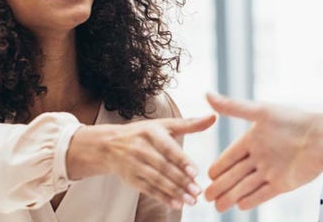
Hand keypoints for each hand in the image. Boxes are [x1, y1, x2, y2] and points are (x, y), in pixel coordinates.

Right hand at [68, 115, 215, 208]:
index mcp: (150, 132)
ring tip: (191, 200)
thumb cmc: (143, 133)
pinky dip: (162, 198)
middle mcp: (140, 148)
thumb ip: (189, 124)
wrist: (109, 145)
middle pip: (163, 167)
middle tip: (197, 191)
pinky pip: (148, 189)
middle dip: (181, 180)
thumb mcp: (163, 125)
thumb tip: (213, 117)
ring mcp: (134, 164)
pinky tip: (176, 204)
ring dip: (174, 192)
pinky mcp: (130, 178)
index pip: (167, 148)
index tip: (194, 172)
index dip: (181, 160)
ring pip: (156, 180)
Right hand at [203, 92, 322, 211]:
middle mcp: (260, 157)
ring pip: (246, 186)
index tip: (206, 175)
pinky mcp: (283, 183)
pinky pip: (263, 193)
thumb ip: (233, 107)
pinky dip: (252, 199)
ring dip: (231, 196)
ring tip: (217, 207)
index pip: (230, 156)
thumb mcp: (260, 111)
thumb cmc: (293, 120)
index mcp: (253, 140)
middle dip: (220, 186)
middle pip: (235, 174)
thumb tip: (207, 94)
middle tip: (205, 196)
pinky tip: (239, 206)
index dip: (218, 166)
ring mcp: (272, 171)